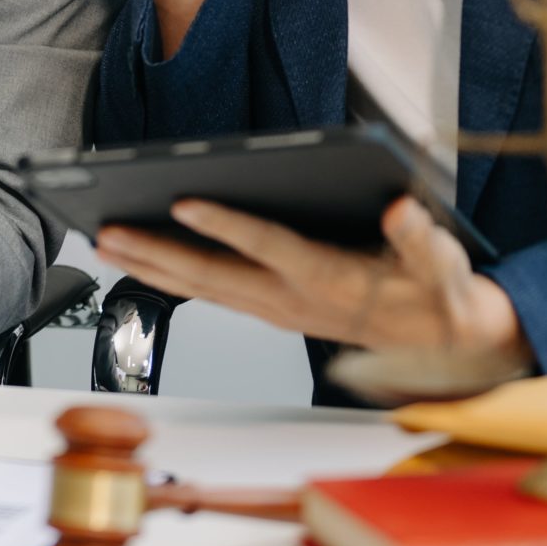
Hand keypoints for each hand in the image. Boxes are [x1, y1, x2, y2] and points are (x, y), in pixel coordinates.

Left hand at [93, 196, 528, 367]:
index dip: (226, 226)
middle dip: (155, 253)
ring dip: (150, 268)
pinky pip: (210, 296)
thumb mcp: (443, 264)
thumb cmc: (435, 295)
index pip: (267, 246)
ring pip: (202, 290)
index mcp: (327, 280)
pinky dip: (170, 280)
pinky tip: (142, 261)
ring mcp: (275, 310)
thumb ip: (422, 239)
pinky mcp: (269, 311)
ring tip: (103, 243)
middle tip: (107, 231)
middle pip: (212, 275)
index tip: (185, 201)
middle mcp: (290, 300)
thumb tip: (400, 210)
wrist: (438, 344)